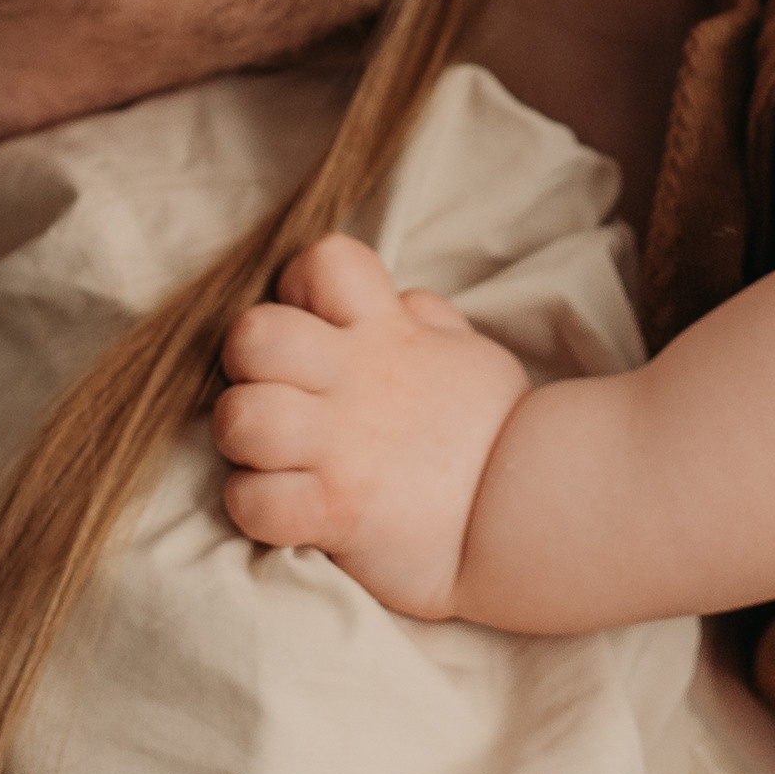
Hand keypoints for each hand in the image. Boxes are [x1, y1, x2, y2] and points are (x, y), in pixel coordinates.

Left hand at [215, 236, 528, 618]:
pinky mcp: (336, 510)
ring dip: (242, 439)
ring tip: (272, 456)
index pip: (325, 259)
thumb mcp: (469, 355)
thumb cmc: (496, 434)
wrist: (534, 514)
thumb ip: (426, 323)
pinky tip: (283, 508)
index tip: (312, 326)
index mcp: (388, 334)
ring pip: (240, 417)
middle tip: (277, 394)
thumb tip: (401, 301)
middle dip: (247, 363)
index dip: (299, 285)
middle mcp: (356, 380)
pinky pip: (254, 502)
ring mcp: (342, 446)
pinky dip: (255, 508)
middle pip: (255, 334)